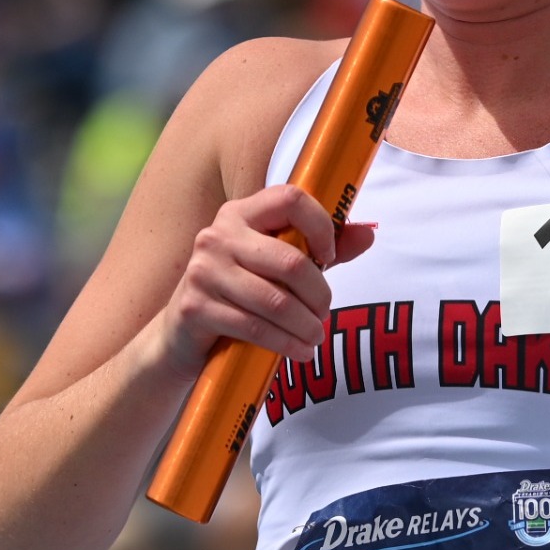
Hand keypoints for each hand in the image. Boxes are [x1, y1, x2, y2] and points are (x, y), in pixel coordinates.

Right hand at [154, 184, 376, 374]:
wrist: (180, 336)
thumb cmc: (238, 293)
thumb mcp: (276, 266)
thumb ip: (319, 249)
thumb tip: (369, 233)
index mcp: (240, 214)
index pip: (290, 199)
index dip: (321, 226)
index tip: (328, 257)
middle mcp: (217, 235)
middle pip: (290, 260)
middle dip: (318, 294)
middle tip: (324, 314)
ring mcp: (203, 271)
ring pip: (275, 300)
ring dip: (306, 325)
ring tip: (315, 337)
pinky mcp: (196, 308)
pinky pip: (255, 327)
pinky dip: (285, 344)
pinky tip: (299, 351)